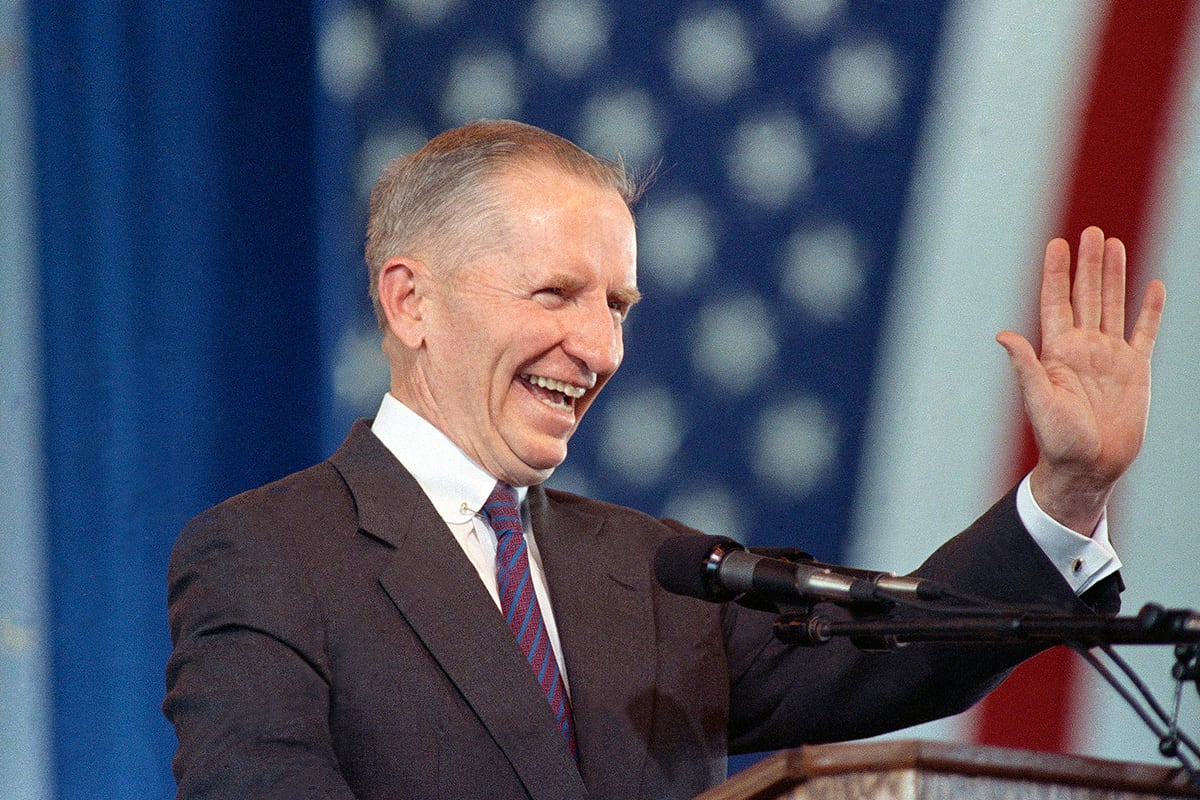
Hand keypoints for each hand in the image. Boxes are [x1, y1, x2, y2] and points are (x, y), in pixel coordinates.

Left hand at [996, 226, 1164, 534]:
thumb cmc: (1058, 439)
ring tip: (1113, 244)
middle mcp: (1083, 347)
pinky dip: (1150, 309)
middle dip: (1088, 264)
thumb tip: (1002, 335)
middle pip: (1086, 295)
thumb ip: (1025, 366)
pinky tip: (1152, 286)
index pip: (1056, 302)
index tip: (1057, 243)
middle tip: (1091, 231)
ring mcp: (1110, 356)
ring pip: (1113, 305)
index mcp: (1057, 351)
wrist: (1089, 466)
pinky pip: (1145, 332)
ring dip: (1114, 276)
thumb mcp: (1039, 400)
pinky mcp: (1136, 370)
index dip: (1056, 273)